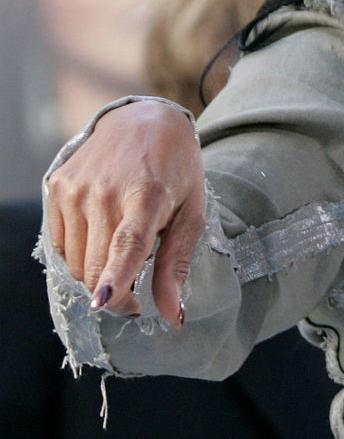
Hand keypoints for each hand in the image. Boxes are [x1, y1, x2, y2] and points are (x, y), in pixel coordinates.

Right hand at [45, 100, 204, 326]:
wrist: (144, 121)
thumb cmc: (177, 171)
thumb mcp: (192, 213)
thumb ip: (177, 265)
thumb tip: (174, 317)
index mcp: (147, 195)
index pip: (127, 243)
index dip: (116, 275)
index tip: (105, 302)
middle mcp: (105, 191)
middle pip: (96, 265)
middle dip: (114, 295)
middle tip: (133, 299)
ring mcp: (76, 188)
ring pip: (75, 261)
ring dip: (95, 276)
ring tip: (121, 261)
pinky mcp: (56, 187)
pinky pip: (59, 244)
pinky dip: (78, 255)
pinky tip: (100, 240)